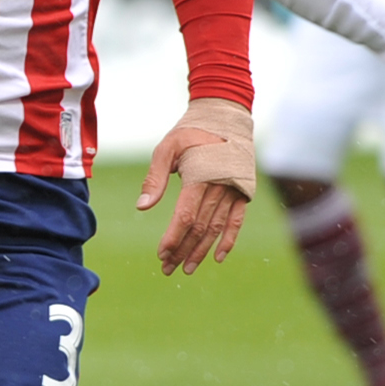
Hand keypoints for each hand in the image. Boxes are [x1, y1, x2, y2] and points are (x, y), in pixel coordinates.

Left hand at [135, 97, 253, 273]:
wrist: (225, 117)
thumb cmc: (190, 132)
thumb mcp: (167, 148)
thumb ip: (154, 178)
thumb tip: (142, 208)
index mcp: (199, 177)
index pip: (185, 216)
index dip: (173, 237)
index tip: (161, 254)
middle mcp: (219, 187)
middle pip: (199, 227)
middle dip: (182, 250)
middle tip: (168, 268)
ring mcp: (233, 191)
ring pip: (216, 228)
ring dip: (201, 250)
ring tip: (187, 268)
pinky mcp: (243, 192)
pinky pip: (236, 221)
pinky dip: (228, 240)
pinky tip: (218, 257)